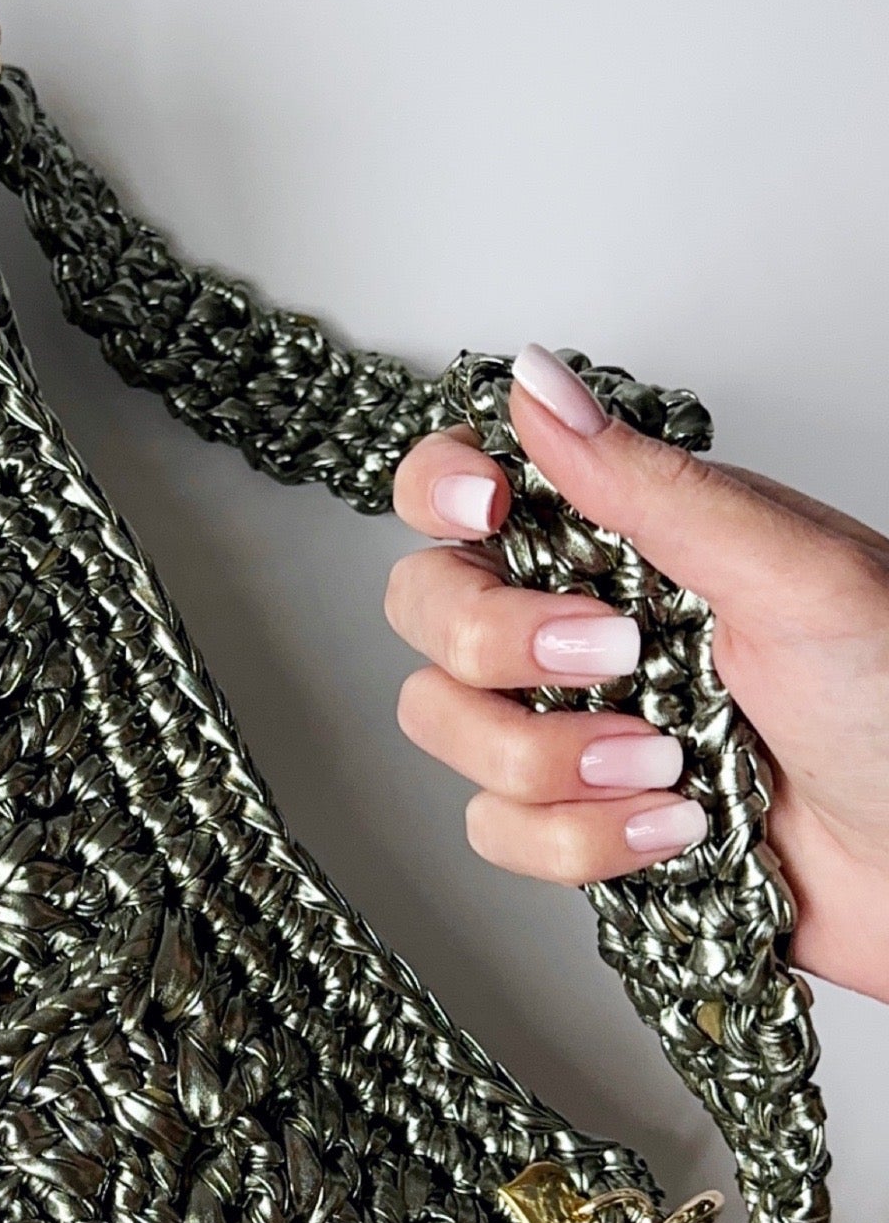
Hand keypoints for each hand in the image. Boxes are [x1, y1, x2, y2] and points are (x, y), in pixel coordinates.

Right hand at [385, 343, 888, 1004]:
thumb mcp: (796, 574)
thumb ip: (651, 484)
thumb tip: (537, 381)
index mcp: (632, 537)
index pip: (470, 483)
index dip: (440, 490)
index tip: (488, 514)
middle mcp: (585, 619)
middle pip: (427, 606)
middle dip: (498, 646)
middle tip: (616, 659)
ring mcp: (578, 723)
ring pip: (444, 726)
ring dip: (548, 760)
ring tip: (664, 765)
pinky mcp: (584, 824)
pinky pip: (498, 829)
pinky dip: (580, 841)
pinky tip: (673, 828)